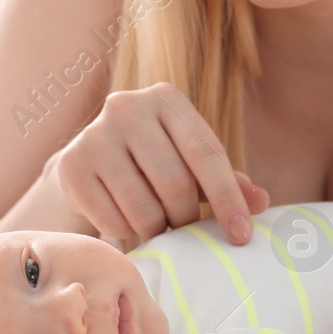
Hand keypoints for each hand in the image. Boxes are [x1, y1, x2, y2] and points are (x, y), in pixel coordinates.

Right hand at [52, 82, 269, 246]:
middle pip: (175, 184)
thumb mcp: (190, 162)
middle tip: (186, 230)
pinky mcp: (71, 166)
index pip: (206, 152)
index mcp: (165, 98)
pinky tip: (125, 220)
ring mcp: (93, 135)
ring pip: (143, 209)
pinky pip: (112, 220)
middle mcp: (126, 107)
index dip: (228, 198)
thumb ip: (227, 180)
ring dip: (157, 230)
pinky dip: (126, 232)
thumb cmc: (152, 161)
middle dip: (187, 219)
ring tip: (157, 226)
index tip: (242, 236)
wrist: (87, 161)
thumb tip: (261, 201)